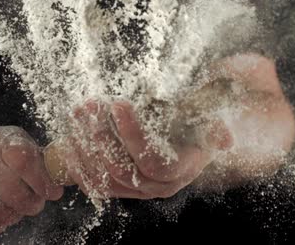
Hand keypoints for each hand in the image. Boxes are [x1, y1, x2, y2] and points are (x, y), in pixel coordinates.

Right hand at [0, 126, 62, 236]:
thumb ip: (40, 160)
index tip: (53, 191)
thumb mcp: (16, 143)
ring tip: (16, 203)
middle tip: (37, 201)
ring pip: (2, 212)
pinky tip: (1, 210)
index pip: (25, 161)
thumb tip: (62, 182)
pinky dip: (1, 222)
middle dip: (33, 202)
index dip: (43, 180)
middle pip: (14, 193)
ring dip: (17, 214)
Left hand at [62, 53, 294, 198]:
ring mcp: (133, 190)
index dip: (133, 134)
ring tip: (78, 113)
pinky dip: (78, 162)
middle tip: (90, 105)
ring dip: (85, 145)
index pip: (152, 160)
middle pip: (122, 168)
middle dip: (101, 135)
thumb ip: (211, 126)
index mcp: (177, 171)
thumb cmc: (188, 126)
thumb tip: (225, 139)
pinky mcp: (115, 187)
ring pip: (103, 176)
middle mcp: (155, 187)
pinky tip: (69, 138)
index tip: (119, 103)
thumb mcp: (203, 121)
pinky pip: (92, 183)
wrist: (178, 139)